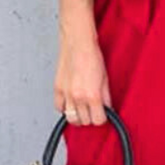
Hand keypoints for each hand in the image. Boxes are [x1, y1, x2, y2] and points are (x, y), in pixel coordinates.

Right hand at [54, 0, 112, 125]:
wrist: (78, 42)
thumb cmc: (92, 56)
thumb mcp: (105, 79)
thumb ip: (105, 97)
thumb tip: (106, 108)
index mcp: (92, 95)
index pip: (98, 120)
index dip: (102, 118)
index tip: (103, 114)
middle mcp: (77, 97)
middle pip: (84, 122)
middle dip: (91, 117)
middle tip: (94, 110)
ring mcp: (66, 94)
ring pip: (71, 119)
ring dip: (78, 116)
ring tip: (83, 109)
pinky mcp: (57, 89)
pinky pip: (59, 108)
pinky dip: (65, 109)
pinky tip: (71, 104)